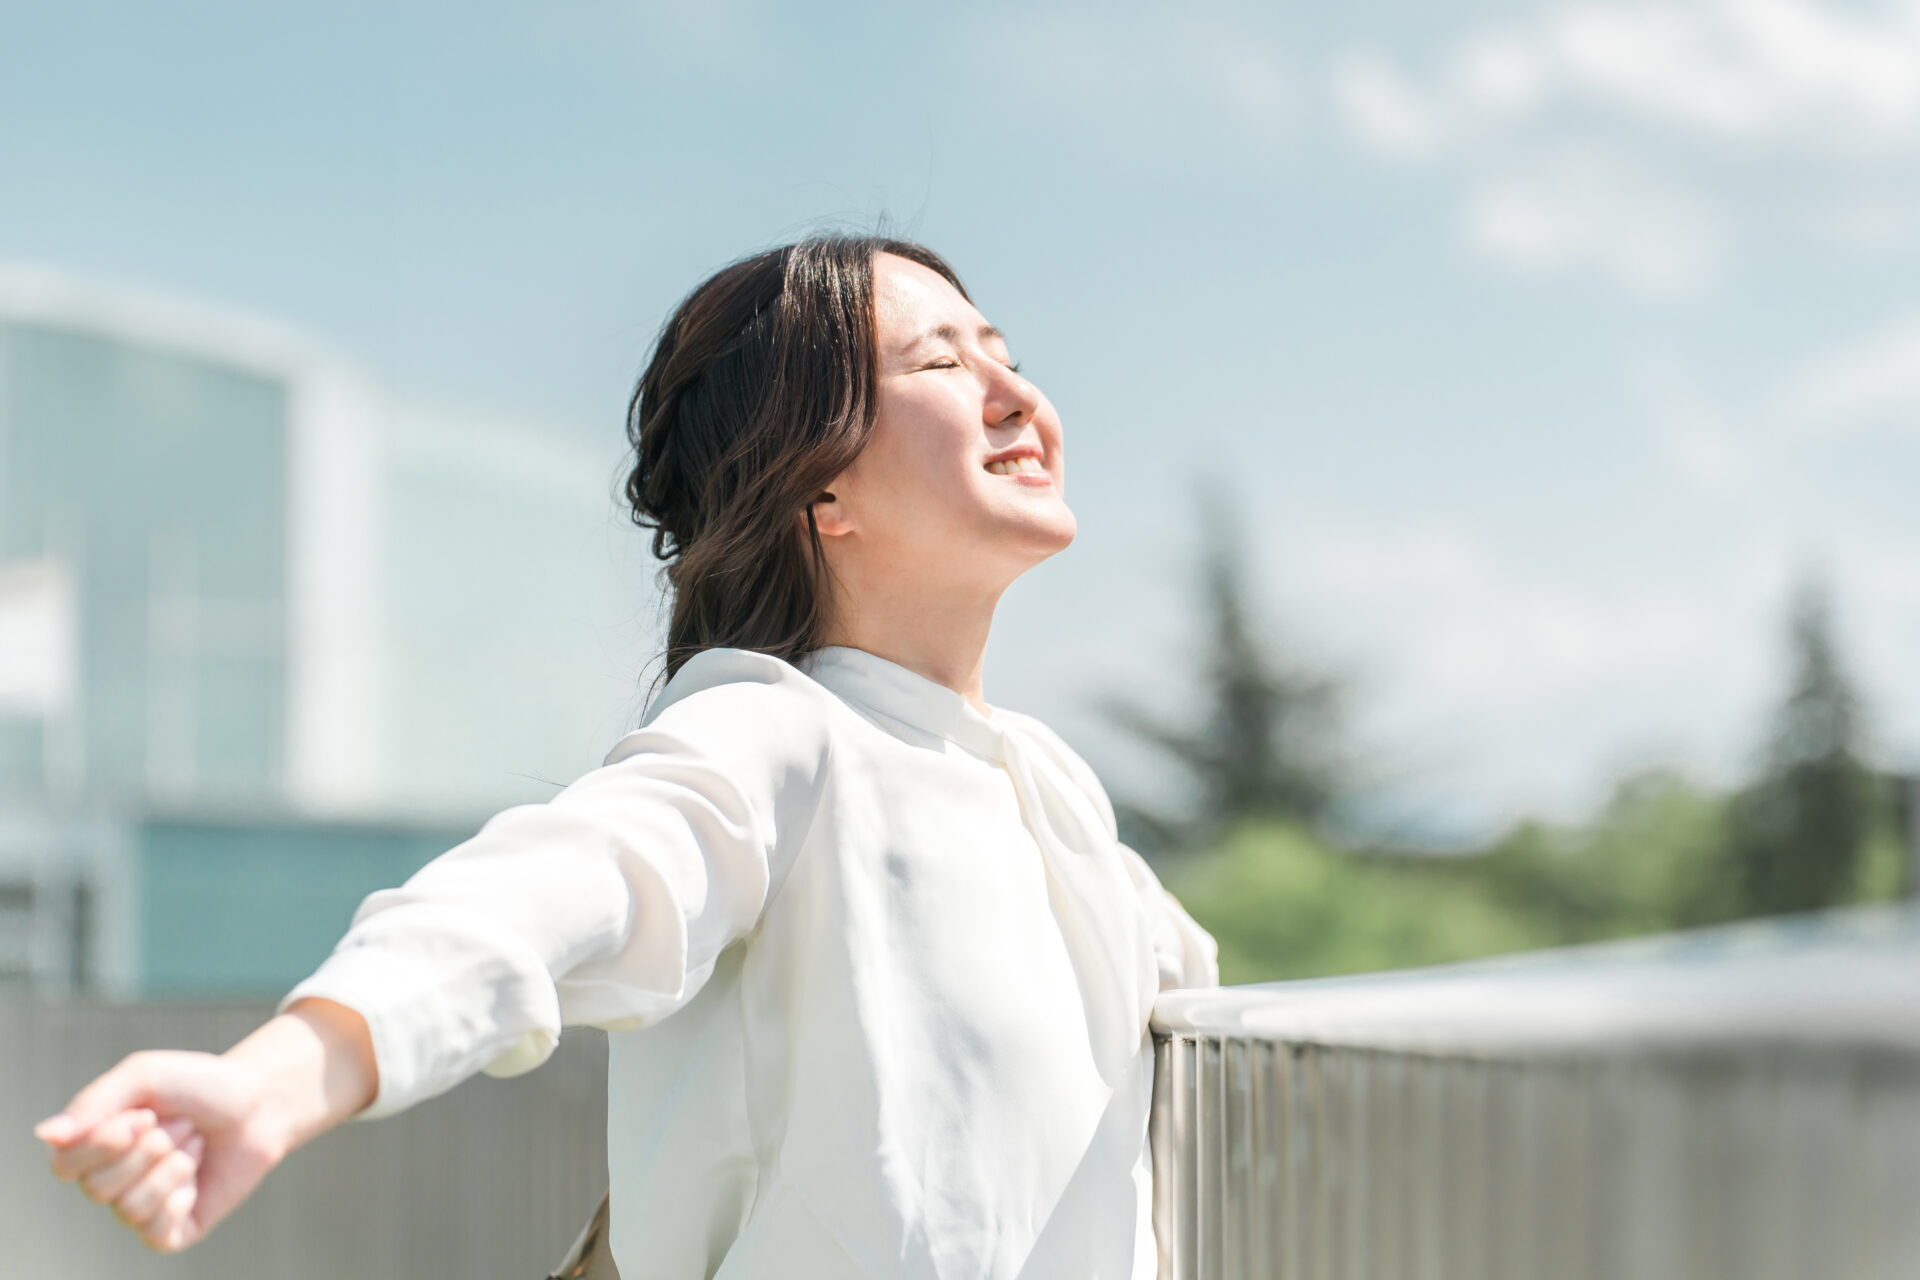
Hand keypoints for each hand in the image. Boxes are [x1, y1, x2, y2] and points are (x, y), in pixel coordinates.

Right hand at [34, 999, 375, 1253]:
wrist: (262, 1102)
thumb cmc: (200, 1086)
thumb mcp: (145, 1076)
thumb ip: (94, 1103)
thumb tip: (46, 1134)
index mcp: (94, 1146)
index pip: (65, 1165)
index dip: (104, 1143)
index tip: (145, 1115)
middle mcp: (110, 1180)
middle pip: (98, 1188)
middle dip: (151, 1149)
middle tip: (184, 1125)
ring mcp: (141, 1207)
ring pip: (128, 1208)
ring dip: (173, 1167)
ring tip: (196, 1144)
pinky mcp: (173, 1229)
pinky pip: (156, 1231)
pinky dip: (180, 1198)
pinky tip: (196, 1178)